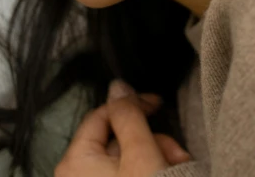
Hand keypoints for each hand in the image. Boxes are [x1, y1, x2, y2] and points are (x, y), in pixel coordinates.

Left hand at [55, 80, 189, 176]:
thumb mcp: (140, 154)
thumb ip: (129, 115)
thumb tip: (117, 85)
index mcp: (75, 161)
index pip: (101, 116)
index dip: (131, 104)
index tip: (159, 103)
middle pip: (118, 141)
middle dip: (152, 143)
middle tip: (177, 154)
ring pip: (128, 162)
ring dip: (158, 161)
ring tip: (179, 169)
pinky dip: (151, 175)